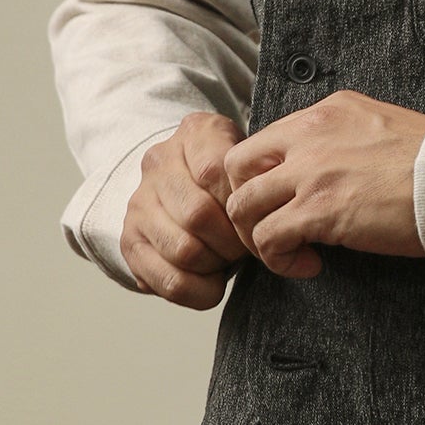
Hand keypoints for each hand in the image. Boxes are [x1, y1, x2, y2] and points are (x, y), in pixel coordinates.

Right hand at [121, 112, 249, 308]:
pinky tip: (212, 283)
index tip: (260, 220)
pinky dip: (199, 292)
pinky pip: (168, 280)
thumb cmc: (236, 183)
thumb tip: (294, 241)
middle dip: (233, 242)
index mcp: (196, 133)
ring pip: (184, 250)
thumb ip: (267, 186)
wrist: (188, 190)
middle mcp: (160, 162)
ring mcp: (139, 201)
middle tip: (246, 247)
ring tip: (227, 259)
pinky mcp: (130, 240)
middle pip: (198, 215)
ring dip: (216, 266)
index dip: (242, 206)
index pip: (215, 171)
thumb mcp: (255, 166)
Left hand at [222, 89, 424, 278]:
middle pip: (237, 166)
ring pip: (243, 205)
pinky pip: (269, 239)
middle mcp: (309, 135)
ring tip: (289, 253)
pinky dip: (279, 260)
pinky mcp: (320, 211)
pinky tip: (308, 265)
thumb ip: (349, 139)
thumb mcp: (384, 127)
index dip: (265, 178)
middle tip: (271, 228)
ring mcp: (311, 172)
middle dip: (245, 203)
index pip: (266, 139)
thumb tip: (337, 170)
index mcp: (327, 112)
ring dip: (257, 237)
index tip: (286, 203)